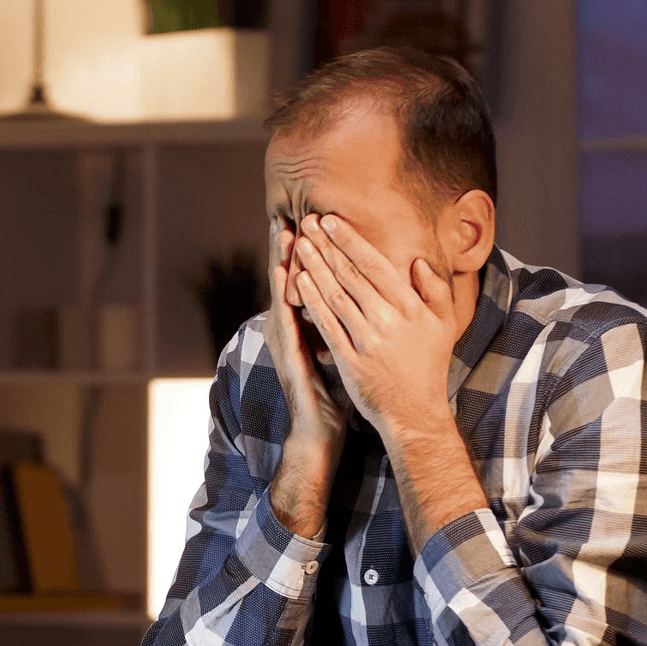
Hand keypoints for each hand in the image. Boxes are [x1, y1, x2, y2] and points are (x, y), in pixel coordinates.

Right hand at [266, 226, 348, 447]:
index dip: (309, 252)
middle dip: (291, 247)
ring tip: (286, 233)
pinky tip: (286, 275)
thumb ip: (344, 322)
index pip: (307, 280)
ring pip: (285, 293)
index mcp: (304, 324)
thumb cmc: (333, 393)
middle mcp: (289, 328)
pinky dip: (286, 295)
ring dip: (284, 262)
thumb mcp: (340, 350)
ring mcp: (286, 341)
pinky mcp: (290, 356)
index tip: (314, 222)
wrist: (319, 431)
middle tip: (291, 214)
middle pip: (290, 279)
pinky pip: (288, 319)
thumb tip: (362, 296)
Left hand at [290, 214, 457, 442]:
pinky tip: (299, 281)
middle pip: (350, 274)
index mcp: (410, 307)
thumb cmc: (428, 366)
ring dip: (314, 266)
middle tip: (306, 221)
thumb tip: (418, 262)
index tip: (331, 220)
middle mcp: (387, 320)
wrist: (414, 412)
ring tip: (299, 244)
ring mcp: (367, 340)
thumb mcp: (445, 325)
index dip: (350, 240)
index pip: (375, 265)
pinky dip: (312, 300)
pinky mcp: (349, 359)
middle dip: (326, 245)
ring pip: (335, 295)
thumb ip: (436, 290)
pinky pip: (327, 324)